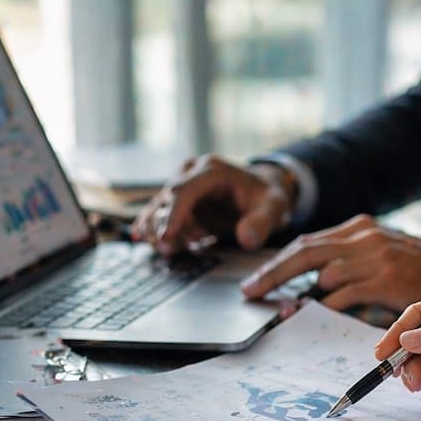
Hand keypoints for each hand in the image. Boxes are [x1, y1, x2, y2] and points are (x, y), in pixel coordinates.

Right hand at [132, 155, 295, 255]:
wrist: (260, 192)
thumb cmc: (265, 198)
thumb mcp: (273, 209)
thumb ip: (262, 223)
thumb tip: (247, 240)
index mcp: (212, 170)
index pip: (185, 190)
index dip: (174, 215)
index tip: (166, 237)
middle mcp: (191, 173)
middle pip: (167, 200)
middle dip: (166, 227)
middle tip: (172, 251)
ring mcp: (181, 185)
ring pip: (159, 208)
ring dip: (160, 230)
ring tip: (173, 250)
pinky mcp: (177, 200)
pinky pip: (157, 213)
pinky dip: (153, 228)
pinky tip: (148, 239)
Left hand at [240, 214, 420, 311]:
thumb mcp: (383, 256)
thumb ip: (351, 266)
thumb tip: (314, 291)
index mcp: (360, 229)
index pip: (308, 242)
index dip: (278, 261)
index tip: (256, 279)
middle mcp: (364, 237)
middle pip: (305, 252)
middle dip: (273, 272)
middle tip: (250, 291)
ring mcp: (375, 256)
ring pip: (322, 274)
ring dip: (299, 295)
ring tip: (281, 311)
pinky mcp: (386, 278)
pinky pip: (344, 294)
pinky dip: (326, 307)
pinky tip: (313, 315)